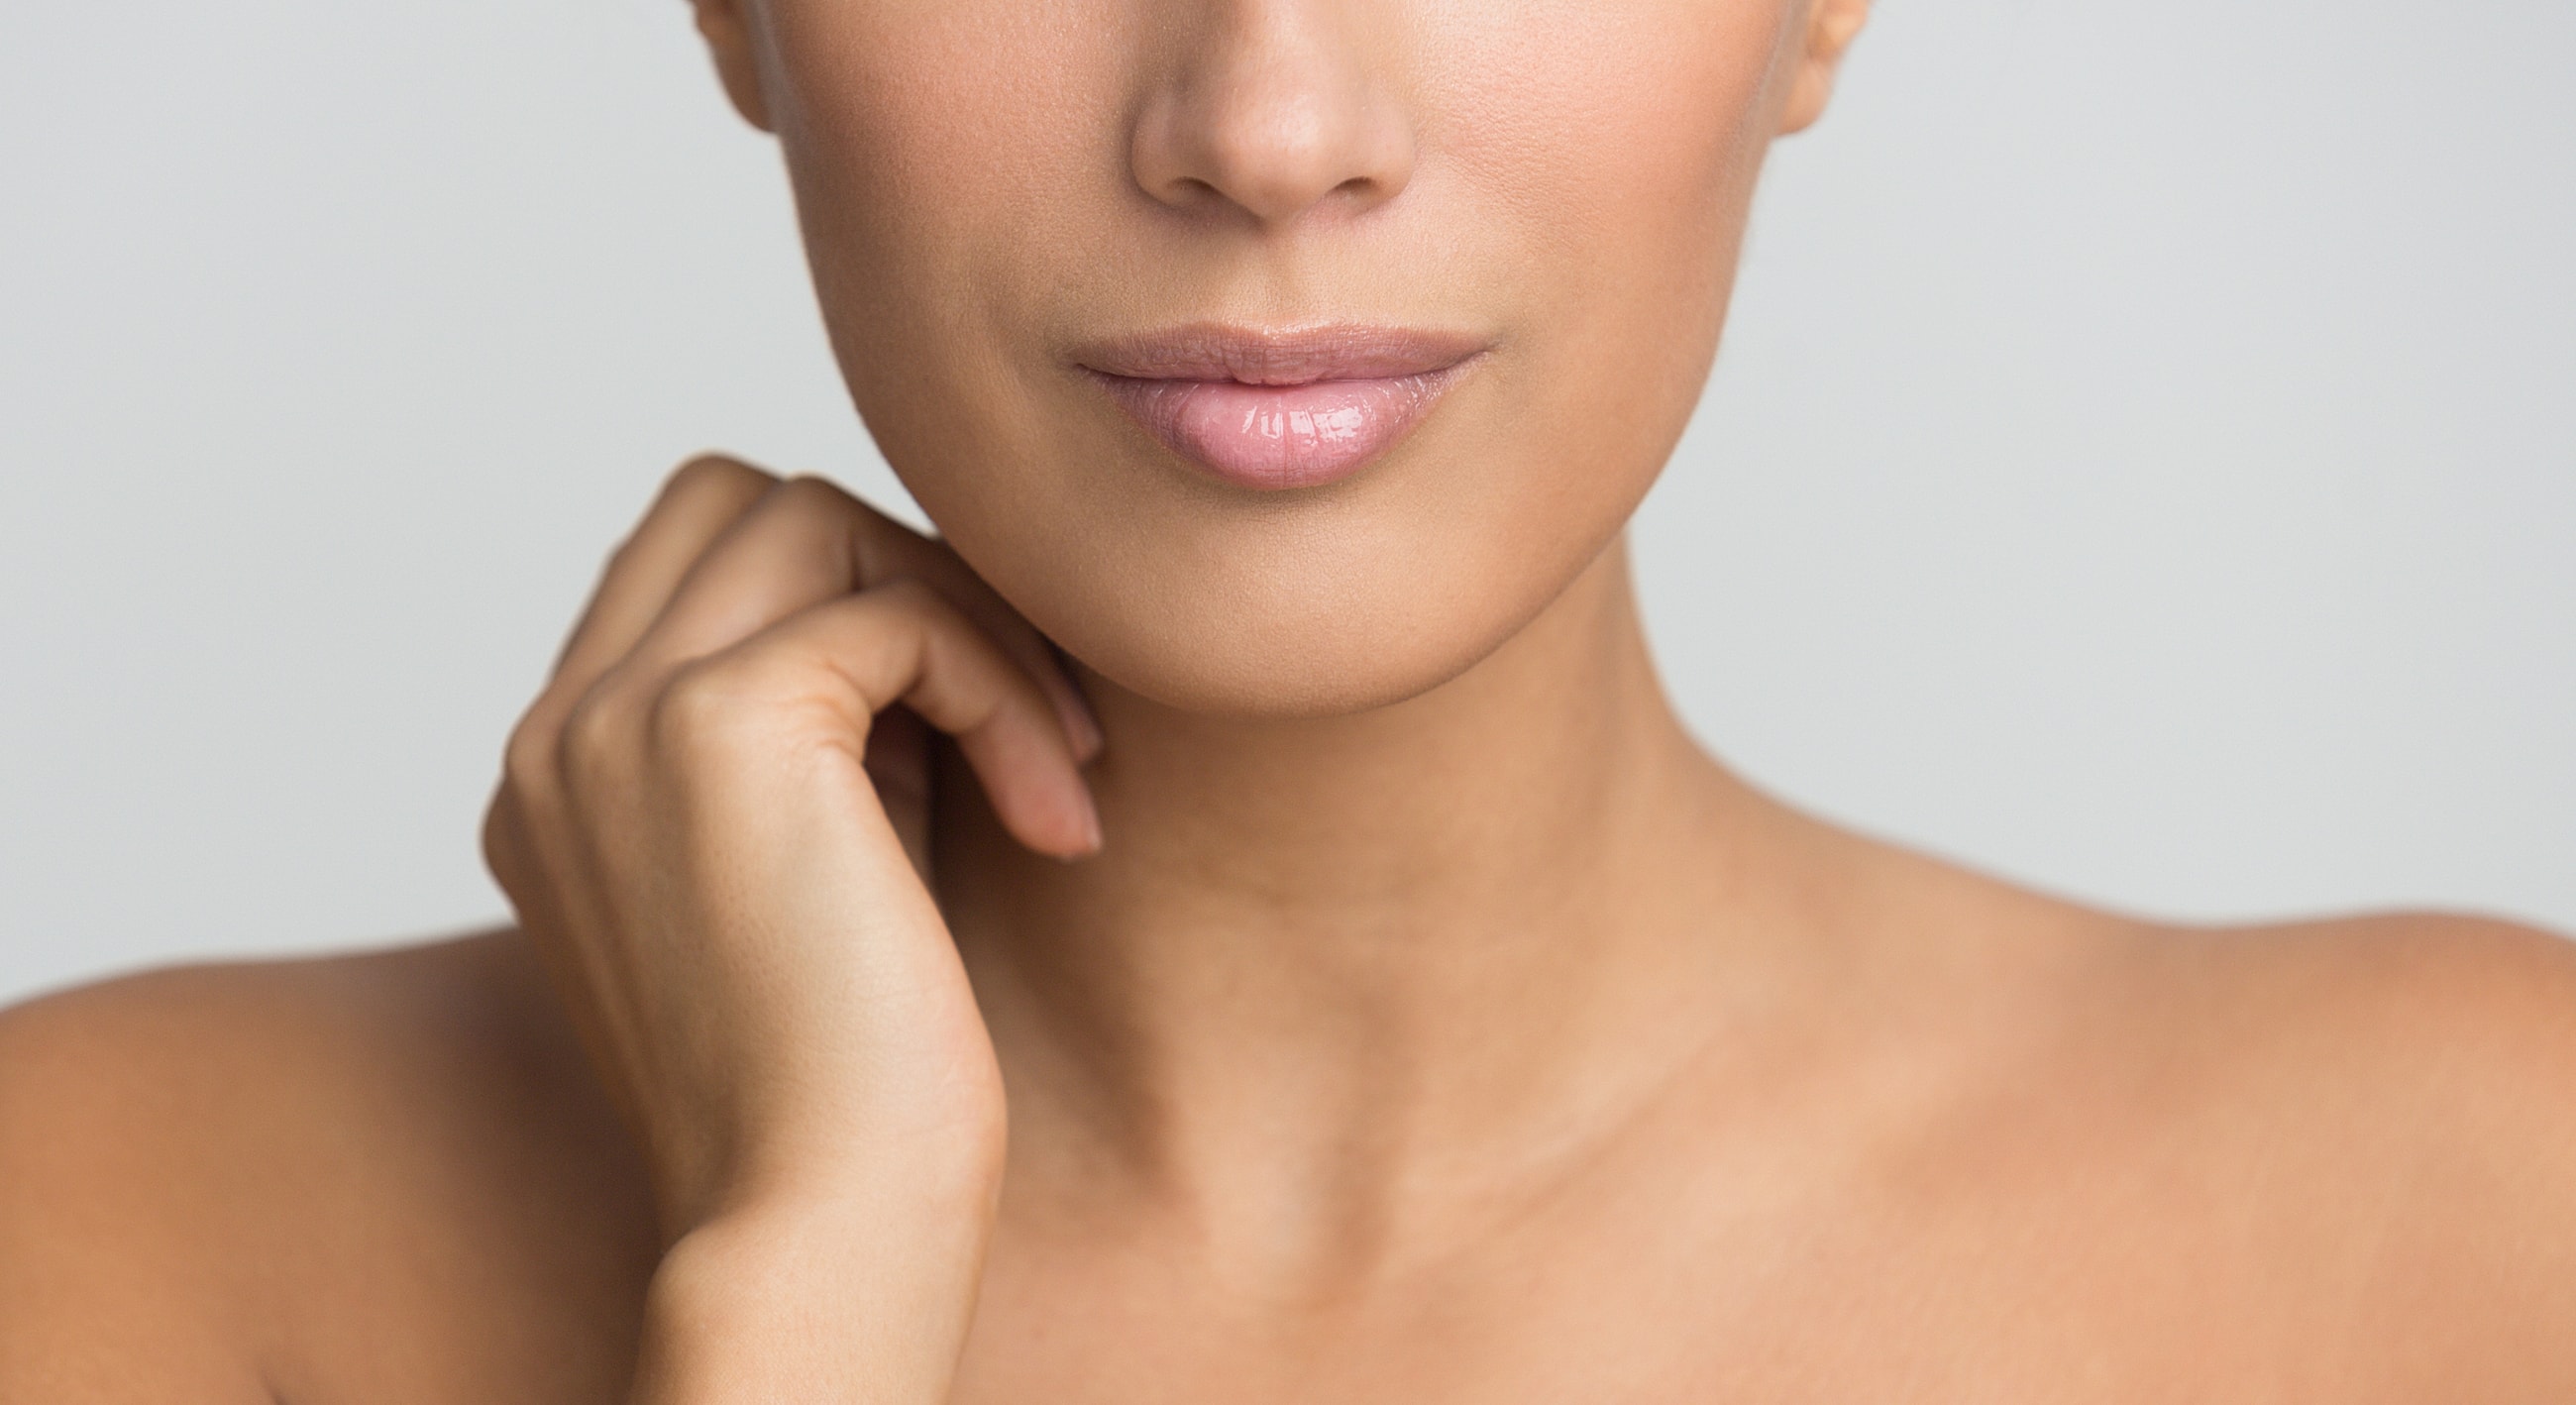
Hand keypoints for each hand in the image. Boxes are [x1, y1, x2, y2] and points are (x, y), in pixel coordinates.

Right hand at [481, 456, 1101, 1400]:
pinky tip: (1060, 813)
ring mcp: (610, 722)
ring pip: (810, 519)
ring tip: (1050, 765)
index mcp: (561, 775)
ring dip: (965, 620)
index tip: (965, 728)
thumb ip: (835, 729)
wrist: (828, 1228)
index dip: (851, 601)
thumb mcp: (828, 862)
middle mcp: (555, 735)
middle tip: (1014, 719)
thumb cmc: (858, 1079)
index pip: (692, 559)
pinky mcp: (710, 729)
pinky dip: (1004, 686)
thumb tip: (928, 586)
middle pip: (739, 503)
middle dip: (901, 579)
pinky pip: (896, 612)